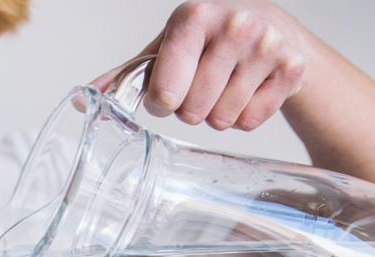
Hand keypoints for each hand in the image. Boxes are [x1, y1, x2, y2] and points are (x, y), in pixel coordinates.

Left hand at [92, 1, 309, 130]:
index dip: (161, 102)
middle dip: (190, 109)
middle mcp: (233, 26)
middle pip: (192, 112)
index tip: (167, 92)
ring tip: (223, 86)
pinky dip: (244, 115)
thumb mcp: (166, 47)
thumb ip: (127, 75)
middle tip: (200, 85)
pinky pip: (250, 121)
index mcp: (193, 17)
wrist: (272, 26)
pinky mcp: (290, 69)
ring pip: (221, 119)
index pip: (165, 92)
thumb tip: (84, 99)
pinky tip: (246, 89)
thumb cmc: (208, 38)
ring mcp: (266, 46)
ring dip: (216, 113)